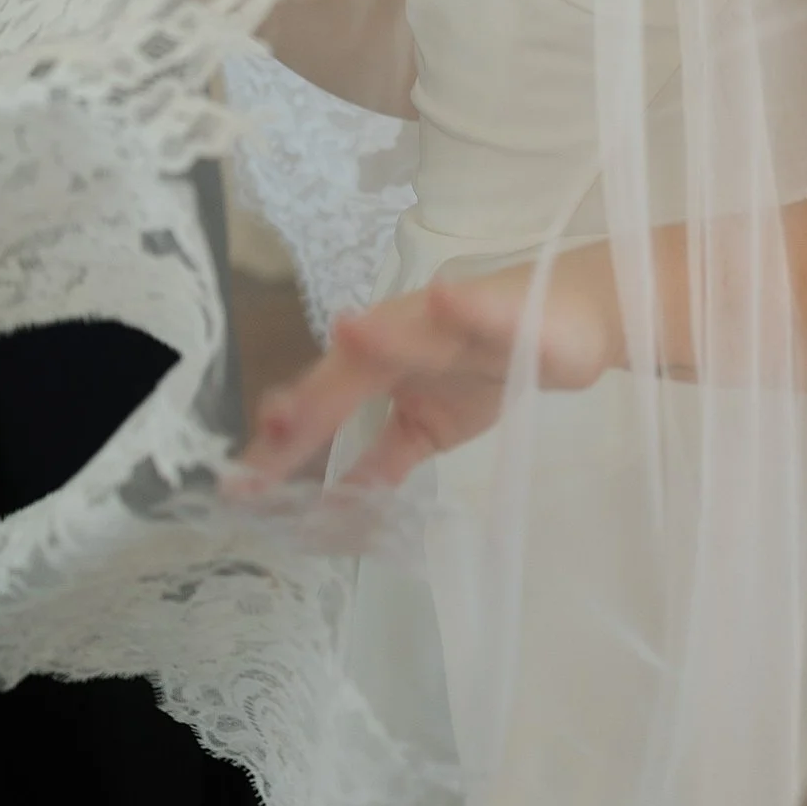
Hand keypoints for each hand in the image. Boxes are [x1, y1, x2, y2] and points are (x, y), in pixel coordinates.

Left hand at [237, 245, 622, 489]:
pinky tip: (446, 299)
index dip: (286, 440)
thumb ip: (382, 457)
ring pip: (411, 329)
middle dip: (317, 396)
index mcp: (381, 367)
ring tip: (347, 334)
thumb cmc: (489, 366)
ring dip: (382, 334)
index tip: (244, 485)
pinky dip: (466, 306)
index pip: (324, 405)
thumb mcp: (429, 429)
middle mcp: (404, 336)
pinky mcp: (503, 311)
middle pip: (354, 369)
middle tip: (273, 426)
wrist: (563, 324)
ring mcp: (451, 321)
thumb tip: (332, 505)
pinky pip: (484, 309)